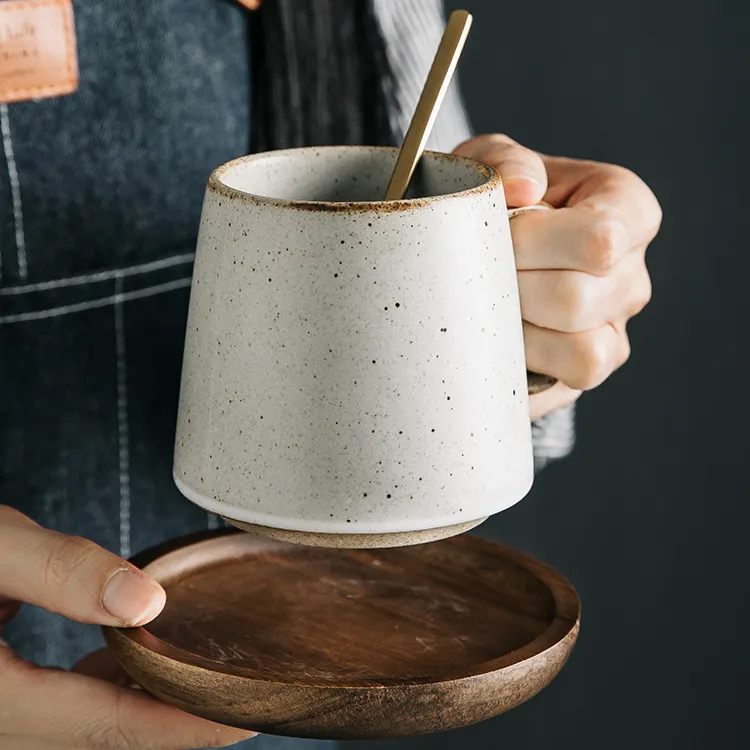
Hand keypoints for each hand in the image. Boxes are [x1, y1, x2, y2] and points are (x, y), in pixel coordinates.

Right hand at [0, 505, 253, 748]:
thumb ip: (62, 571)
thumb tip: (146, 601)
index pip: (111, 725)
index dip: (187, 725)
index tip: (250, 715)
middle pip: (102, 737)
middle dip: (176, 722)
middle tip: (245, 695)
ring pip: (82, 730)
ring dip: (142, 708)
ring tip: (202, 677)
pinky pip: (60, 713)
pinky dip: (104, 694)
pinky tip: (128, 662)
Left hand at [454, 134, 661, 419]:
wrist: (487, 252)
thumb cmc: (495, 204)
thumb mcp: (491, 165)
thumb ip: (506, 161)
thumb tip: (521, 187)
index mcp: (626, 210)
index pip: (600, 239)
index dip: (533, 242)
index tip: (498, 230)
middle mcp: (632, 275)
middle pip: (575, 300)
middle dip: (510, 288)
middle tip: (479, 273)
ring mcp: (615, 329)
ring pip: (580, 353)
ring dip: (516, 332)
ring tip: (488, 304)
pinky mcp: (590, 371)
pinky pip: (566, 387)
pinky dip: (522, 368)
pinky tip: (496, 340)